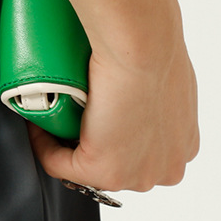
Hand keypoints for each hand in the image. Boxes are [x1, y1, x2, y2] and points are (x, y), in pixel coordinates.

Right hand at [28, 29, 198, 193]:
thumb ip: (152, 86)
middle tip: (66, 108)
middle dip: (88, 139)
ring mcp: (138, 174)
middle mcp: (166, 166)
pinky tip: (37, 123)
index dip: (108, 130)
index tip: (87, 110)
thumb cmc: (153, 45)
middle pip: (116, 161)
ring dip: (66, 142)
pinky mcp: (106, 171)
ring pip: (89, 167)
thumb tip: (126, 74)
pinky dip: (43, 146)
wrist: (143, 46)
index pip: (140, 150)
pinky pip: (61, 166)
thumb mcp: (161, 70)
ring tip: (53, 112)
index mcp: (184, 144)